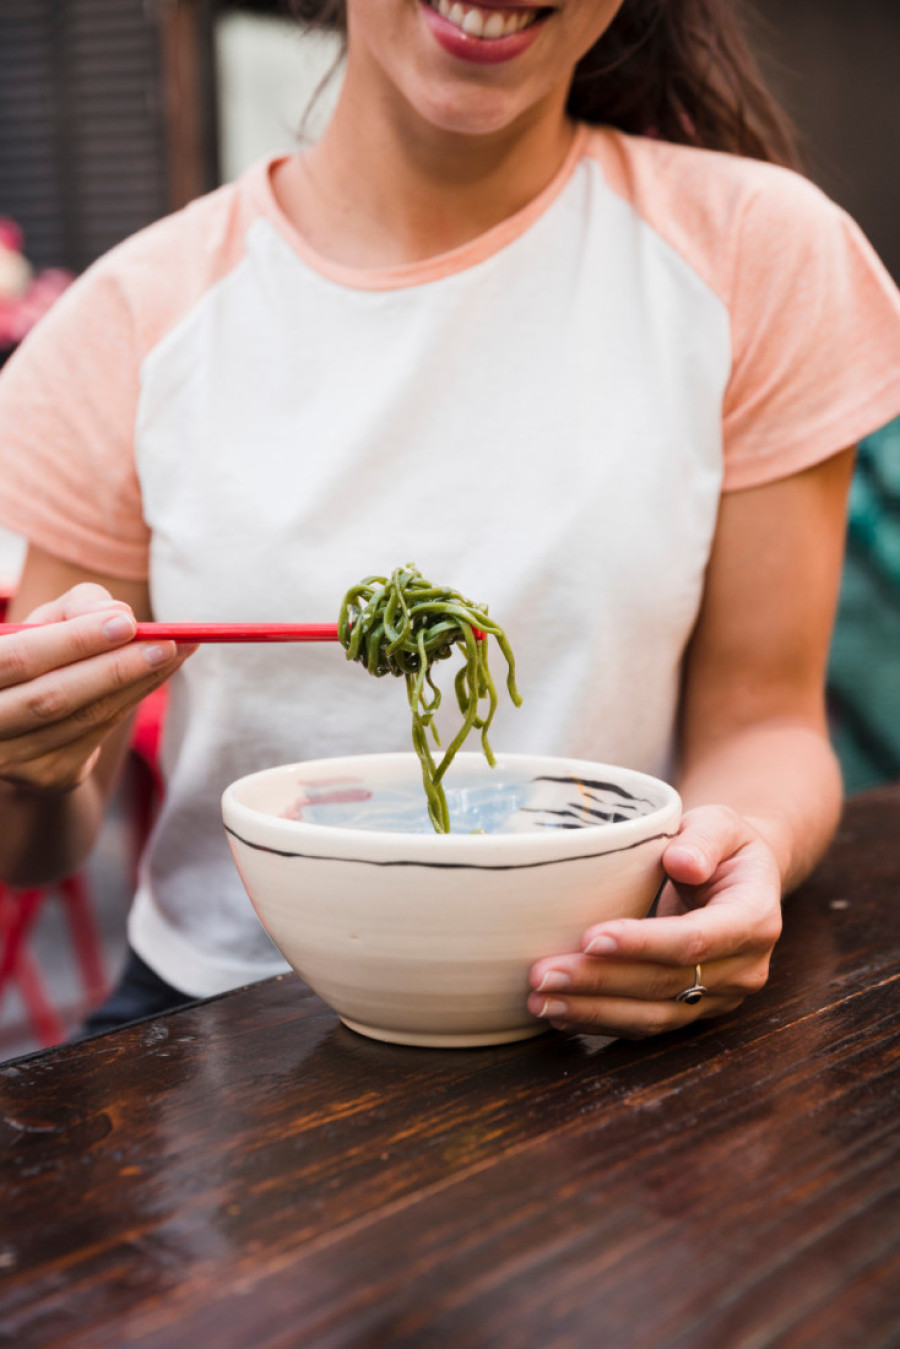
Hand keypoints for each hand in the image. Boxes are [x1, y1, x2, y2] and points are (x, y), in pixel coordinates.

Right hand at [0, 583, 190, 793]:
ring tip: (177, 652)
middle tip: (166, 643)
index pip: (18, 658)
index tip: (126, 624)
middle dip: (114, 668)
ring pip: (83, 720)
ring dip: (137, 684)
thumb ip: (76, 607)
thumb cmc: (37, 652)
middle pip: (51, 698)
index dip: (71, 642)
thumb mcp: (44, 622)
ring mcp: (13, 759)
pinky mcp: (49, 776)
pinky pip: (98, 735)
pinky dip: (132, 700)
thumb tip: (117, 615)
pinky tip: (159, 675)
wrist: (24, 718)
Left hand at [527, 805, 783, 1038]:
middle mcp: (744, 968)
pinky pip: (645, 1024)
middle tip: (544, 973)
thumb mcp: (720, 823)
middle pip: (666, 984)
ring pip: (653, 1016)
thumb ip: (704, 838)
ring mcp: (719, 996)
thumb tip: (682, 862)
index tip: (590, 937)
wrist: (736, 876)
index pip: (695, 940)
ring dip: (593, 1011)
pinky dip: (600, 1021)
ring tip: (540, 1000)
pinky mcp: (694, 1010)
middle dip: (600, 981)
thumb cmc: (721, 844)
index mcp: (755, 918)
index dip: (643, 943)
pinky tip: (559, 1012)